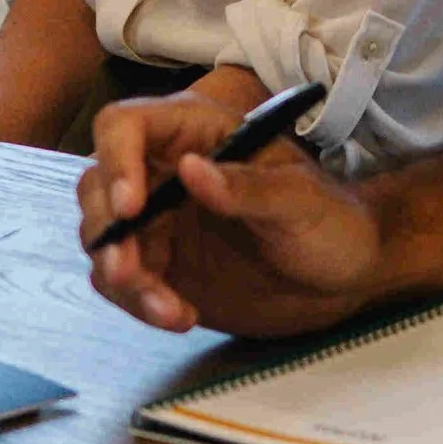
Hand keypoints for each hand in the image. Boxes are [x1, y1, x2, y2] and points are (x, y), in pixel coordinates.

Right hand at [82, 102, 386, 336]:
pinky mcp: (160, 267)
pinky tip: (180, 317)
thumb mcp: (303, 202)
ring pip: (104, 239)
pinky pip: (121, 281)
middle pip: (98, 186)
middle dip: (107, 231)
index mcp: (196, 134)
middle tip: (131, 272)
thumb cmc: (333, 223)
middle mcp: (165, 172)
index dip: (116, 160)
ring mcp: (159, 221)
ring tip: (170, 309)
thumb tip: (191, 169)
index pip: (126, 126)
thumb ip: (250, 188)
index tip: (131, 208)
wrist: (345, 278)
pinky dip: (137, 302)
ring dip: (122, 276)